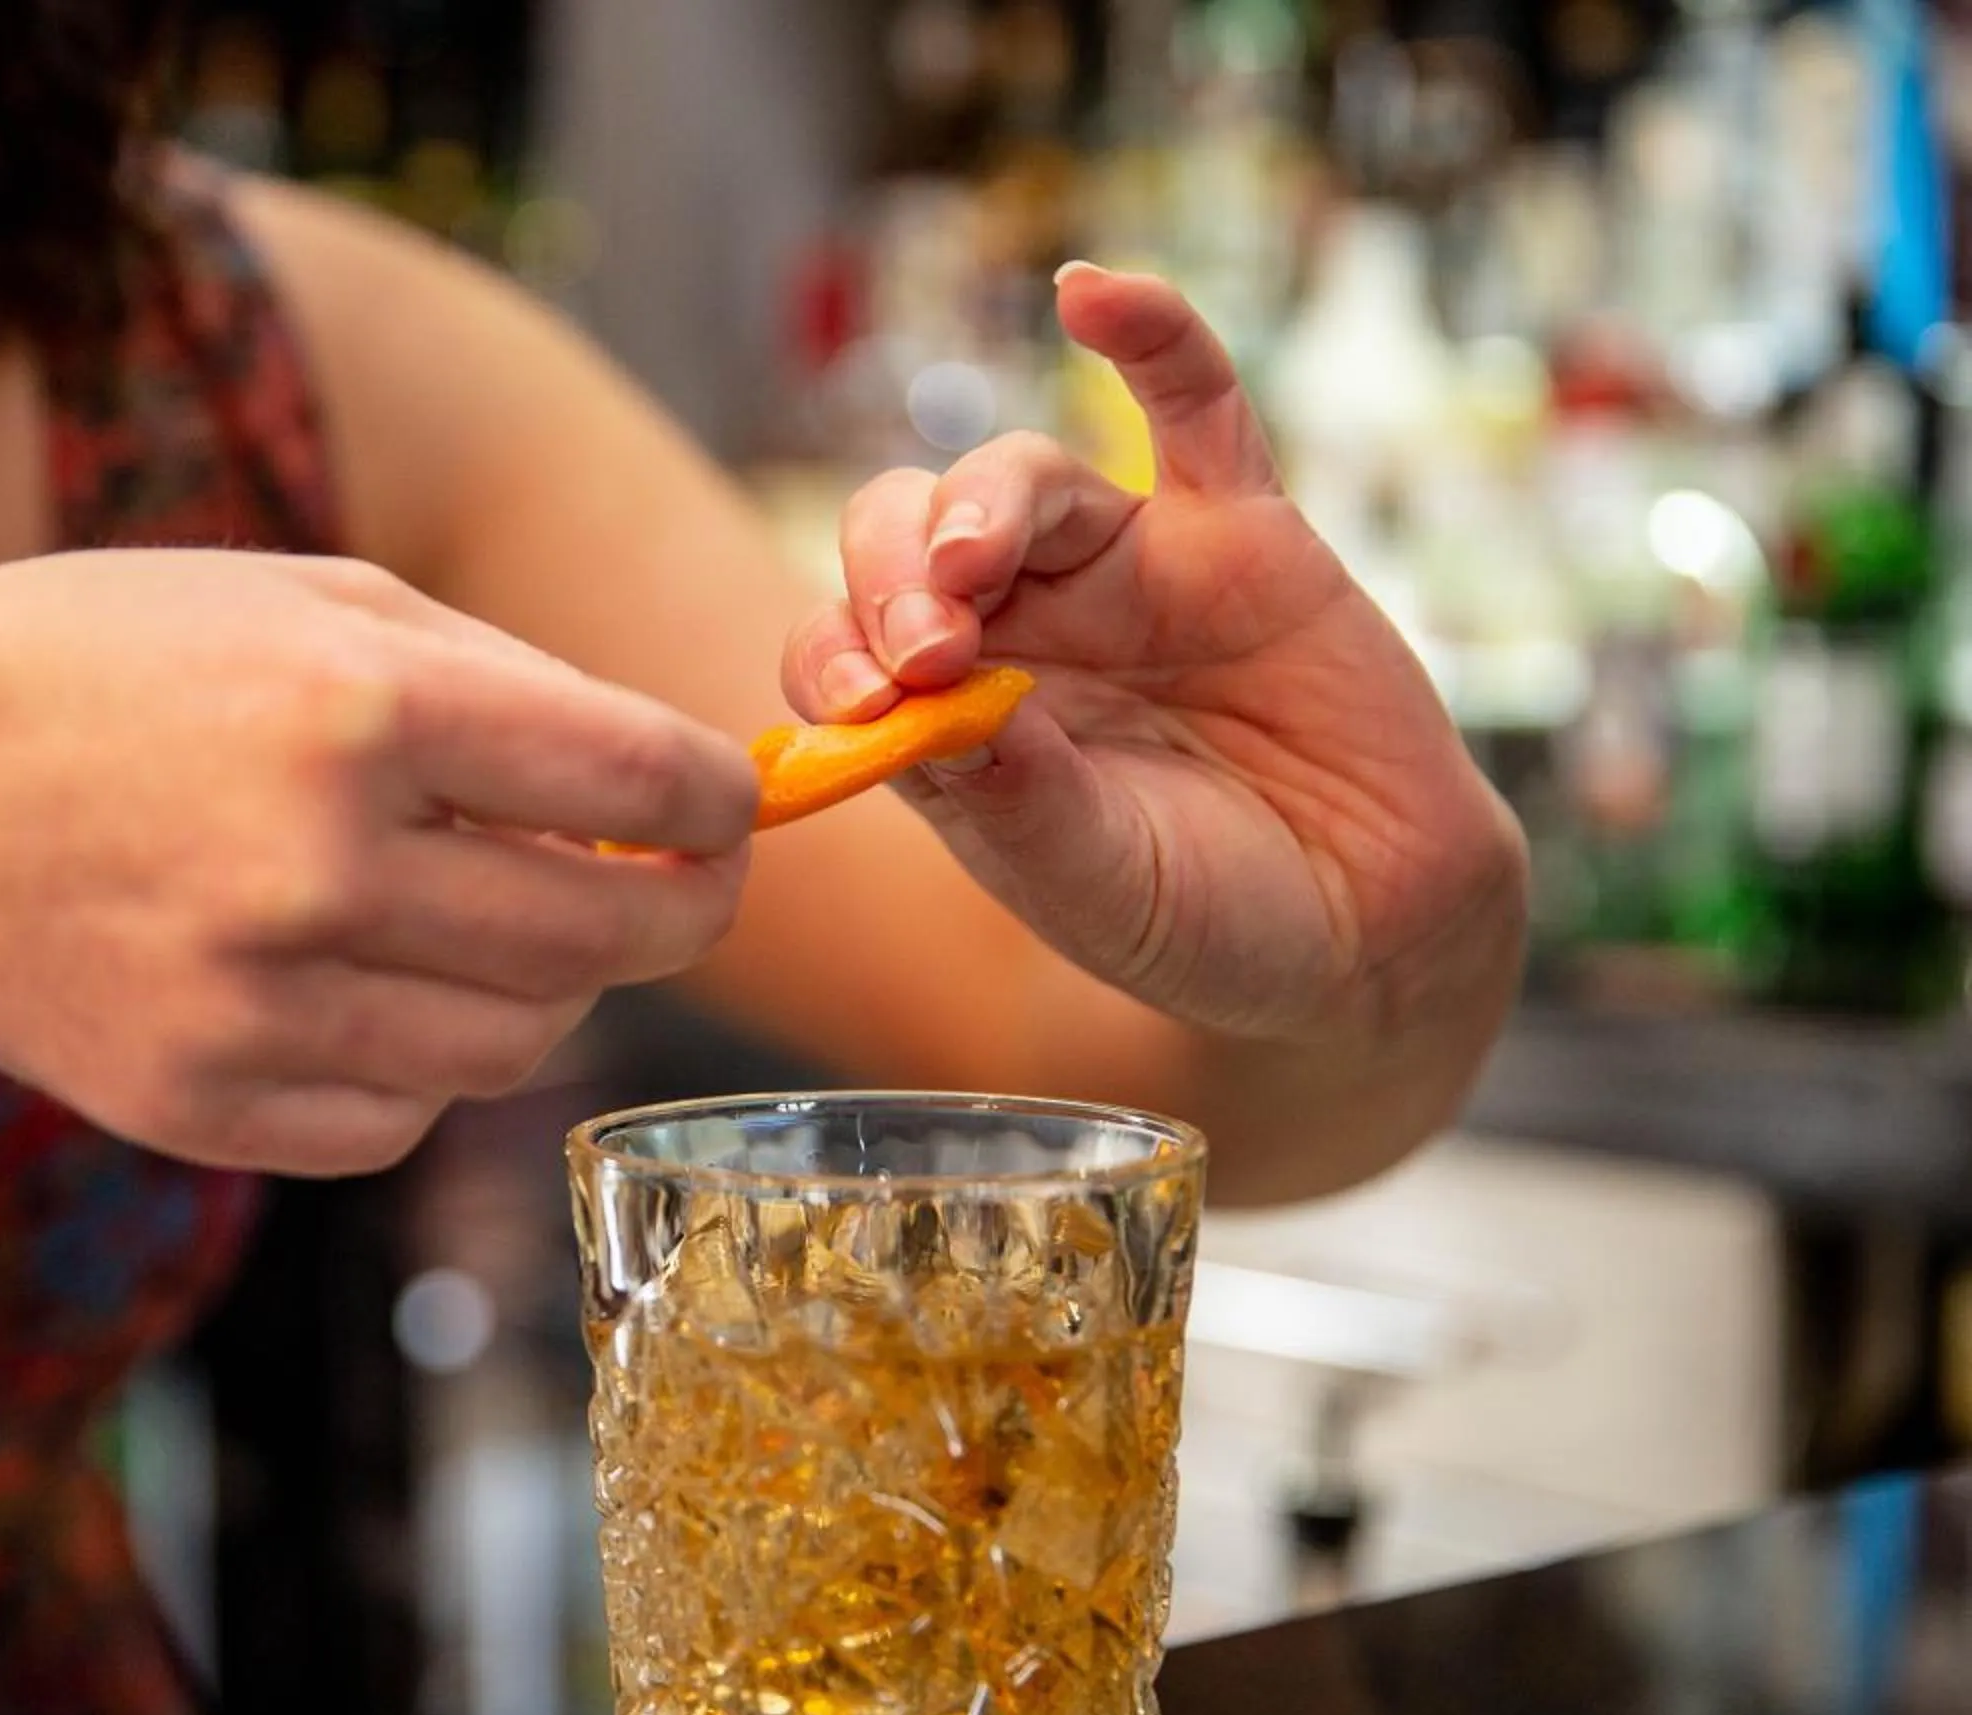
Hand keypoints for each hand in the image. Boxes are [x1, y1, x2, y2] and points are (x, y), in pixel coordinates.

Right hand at [0, 550, 754, 1174]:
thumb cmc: (96, 665)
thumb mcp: (300, 597)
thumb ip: (505, 686)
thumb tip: (670, 792)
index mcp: (356, 706)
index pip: (642, 785)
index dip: (722, 804)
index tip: (723, 808)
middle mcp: (316, 869)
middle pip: (613, 936)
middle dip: (678, 908)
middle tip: (671, 884)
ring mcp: (254, 1008)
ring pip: (519, 1044)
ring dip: (547, 984)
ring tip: (487, 917)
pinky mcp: (203, 1107)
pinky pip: (403, 1115)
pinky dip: (425, 1057)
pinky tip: (370, 982)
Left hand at [782, 264, 1526, 1047]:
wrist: (1369, 933)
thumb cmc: (1209, 921)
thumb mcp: (1094, 882)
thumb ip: (1016, 802)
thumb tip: (935, 707)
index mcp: (953, 718)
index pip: (847, 646)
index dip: (836, 650)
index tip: (864, 699)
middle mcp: (1023, 630)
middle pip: (912, 534)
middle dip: (895, 569)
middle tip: (925, 640)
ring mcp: (1127, 570)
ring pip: (1025, 480)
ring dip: (982, 503)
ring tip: (975, 562)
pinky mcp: (1239, 533)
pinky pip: (1192, 405)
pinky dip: (1150, 336)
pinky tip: (1095, 291)